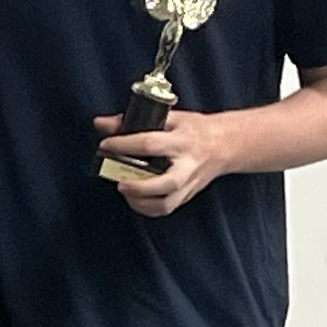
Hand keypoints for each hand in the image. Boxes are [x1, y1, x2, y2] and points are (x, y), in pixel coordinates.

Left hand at [94, 109, 234, 217]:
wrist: (226, 145)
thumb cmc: (194, 129)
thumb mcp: (168, 117)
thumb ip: (133, 121)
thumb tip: (101, 124)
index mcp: (182, 140)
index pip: (150, 144)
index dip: (125, 145)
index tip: (105, 145)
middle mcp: (187, 165)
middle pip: (166, 182)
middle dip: (139, 186)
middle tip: (119, 182)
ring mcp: (189, 183)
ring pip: (167, 203)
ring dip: (142, 202)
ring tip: (124, 191)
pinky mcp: (188, 195)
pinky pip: (167, 208)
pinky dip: (148, 209)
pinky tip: (135, 200)